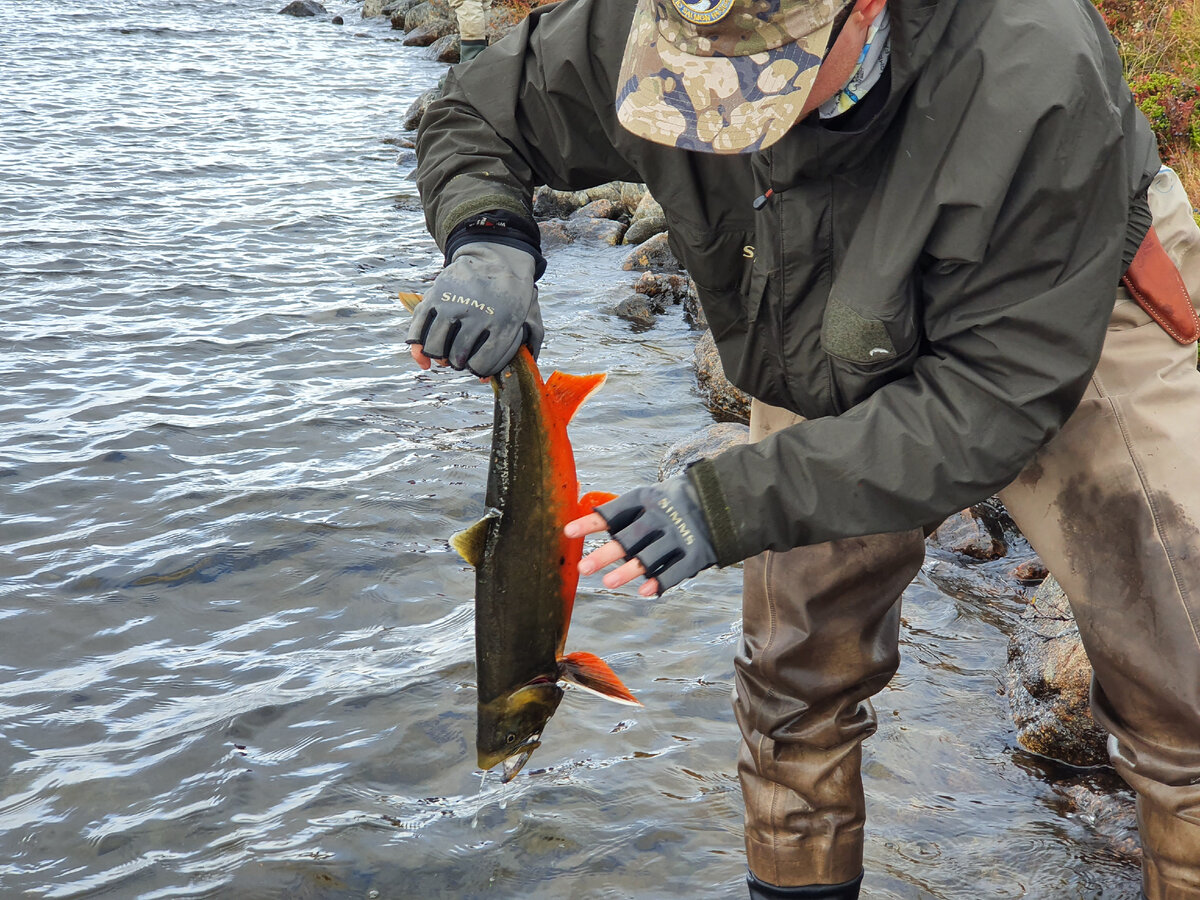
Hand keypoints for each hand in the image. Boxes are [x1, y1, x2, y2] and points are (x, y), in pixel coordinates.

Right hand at [406, 242, 541, 377]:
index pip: (482, 364)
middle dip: (458, 364)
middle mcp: (475, 314)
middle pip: (457, 357)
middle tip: (460, 360)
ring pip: (435, 346)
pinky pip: (418, 328)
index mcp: (501, 323)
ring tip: (444, 355)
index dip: (478, 371)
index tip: (477, 367)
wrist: (498, 256)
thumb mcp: (524, 321)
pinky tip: (422, 356)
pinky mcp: (435, 295)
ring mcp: (452, 304)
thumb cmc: (511, 297)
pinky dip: (416, 346)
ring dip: (438, 356)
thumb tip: (485, 379)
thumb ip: (512, 351)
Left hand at [565, 476, 717, 596]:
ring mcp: (678, 536)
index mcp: (645, 500)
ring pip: (649, 557)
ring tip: (607, 583)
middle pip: (629, 538)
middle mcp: (660, 517)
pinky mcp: (695, 553)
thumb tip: (590, 526)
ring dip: (627, 571)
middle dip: (604, 554)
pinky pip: (674, 571)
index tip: (568, 532)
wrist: (722, 501)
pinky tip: (643, 591)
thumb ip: (625, 514)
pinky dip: (659, 582)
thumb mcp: (651, 497)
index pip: (614, 512)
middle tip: (583, 568)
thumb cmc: (674, 503)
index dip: (591, 523)